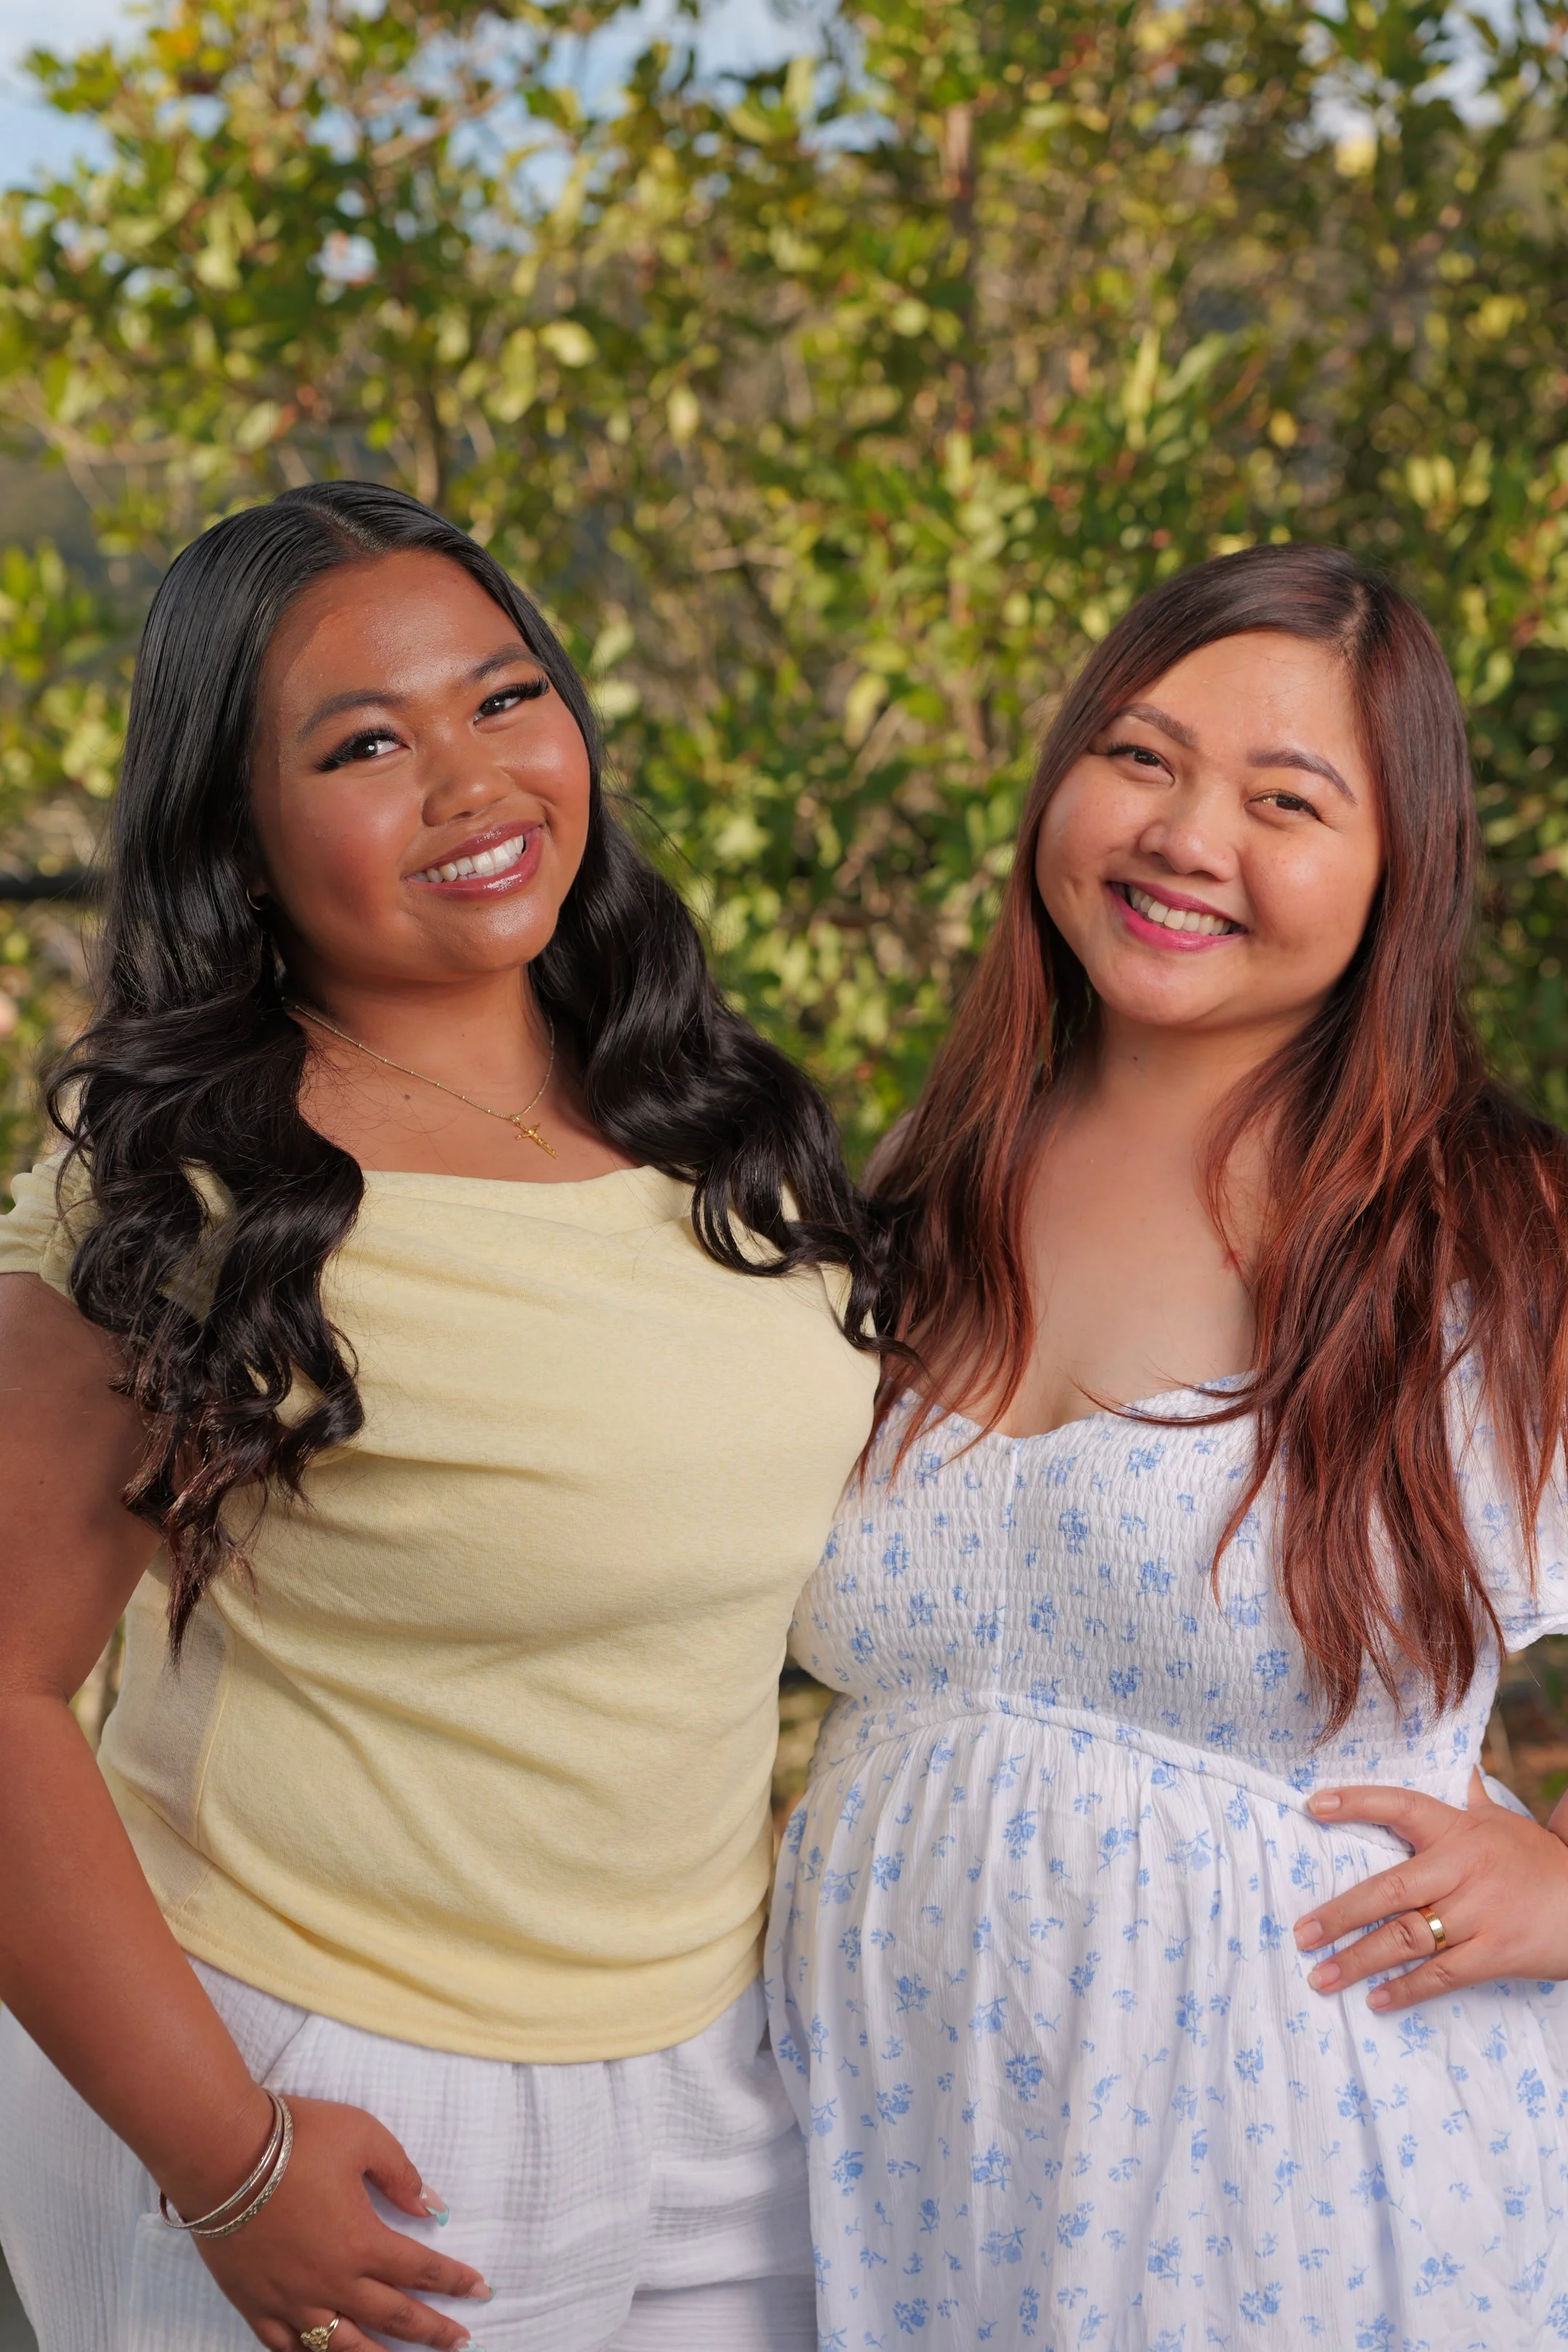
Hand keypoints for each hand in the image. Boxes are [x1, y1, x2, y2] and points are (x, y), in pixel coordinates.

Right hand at [191, 2094, 491, 2350]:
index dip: (455, 2281)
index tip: (481, 2290)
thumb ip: (400, 2174)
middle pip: (393, 2318)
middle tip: (461, 2342)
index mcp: (362, 2242)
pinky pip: (287, 2348)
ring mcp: (291, 2301)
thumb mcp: (362, 2136)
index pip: (422, 2270)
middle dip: (432, 2331)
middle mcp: (331, 2282)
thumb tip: (431, 2207)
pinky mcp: (254, 2305)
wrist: (221, 2153)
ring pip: (343, 2347)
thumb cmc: (296, 2138)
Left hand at [1291, 1769, 1567, 2011]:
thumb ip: (1466, 1796)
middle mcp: (1463, 1869)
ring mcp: (1479, 1915)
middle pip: (1390, 1890)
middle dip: (1340, 1914)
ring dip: (1360, 1961)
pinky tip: (1376, 2000)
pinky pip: (1441, 1975)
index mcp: (1458, 1830)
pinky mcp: (1496, 1953)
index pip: (1400, 1806)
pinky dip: (1406, 1989)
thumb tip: (1452, 1760)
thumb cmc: (1535, 1860)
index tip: (1313, 1806)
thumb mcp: (1499, 1820)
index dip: (1357, 1803)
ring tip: (1320, 1975)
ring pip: (1407, 1938)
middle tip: (1302, 1933)